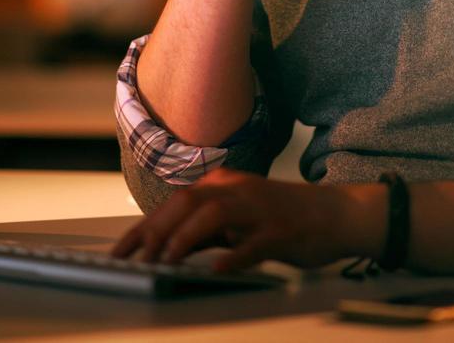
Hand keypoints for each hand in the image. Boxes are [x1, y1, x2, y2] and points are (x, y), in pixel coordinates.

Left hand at [112, 169, 382, 271]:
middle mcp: (236, 190)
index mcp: (222, 184)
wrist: (334, 213)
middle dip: (157, 230)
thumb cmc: (282, 218)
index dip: (142, 228)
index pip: (172, 203)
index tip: (119, 252)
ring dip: (186, 237)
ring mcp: (258, 209)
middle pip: (187, 202)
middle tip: (138, 259)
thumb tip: (163, 246)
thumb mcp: (237, 218)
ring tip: (168, 260)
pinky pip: (253, 243)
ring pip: (214, 214)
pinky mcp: (280, 230)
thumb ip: (204, 228)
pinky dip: (233, 255)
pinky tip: (217, 268)